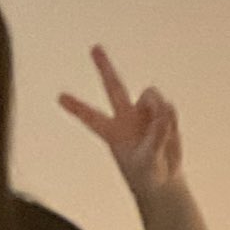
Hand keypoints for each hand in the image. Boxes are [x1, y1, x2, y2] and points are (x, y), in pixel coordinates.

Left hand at [58, 45, 182, 199]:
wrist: (163, 181)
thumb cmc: (148, 174)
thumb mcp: (149, 159)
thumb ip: (156, 134)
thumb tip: (163, 109)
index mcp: (112, 132)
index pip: (91, 117)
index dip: (76, 107)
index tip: (59, 97)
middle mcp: (126, 117)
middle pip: (114, 86)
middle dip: (105, 67)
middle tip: (94, 47)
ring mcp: (145, 114)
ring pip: (150, 94)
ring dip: (156, 106)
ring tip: (161, 126)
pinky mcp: (163, 115)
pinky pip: (168, 108)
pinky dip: (170, 120)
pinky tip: (170, 133)